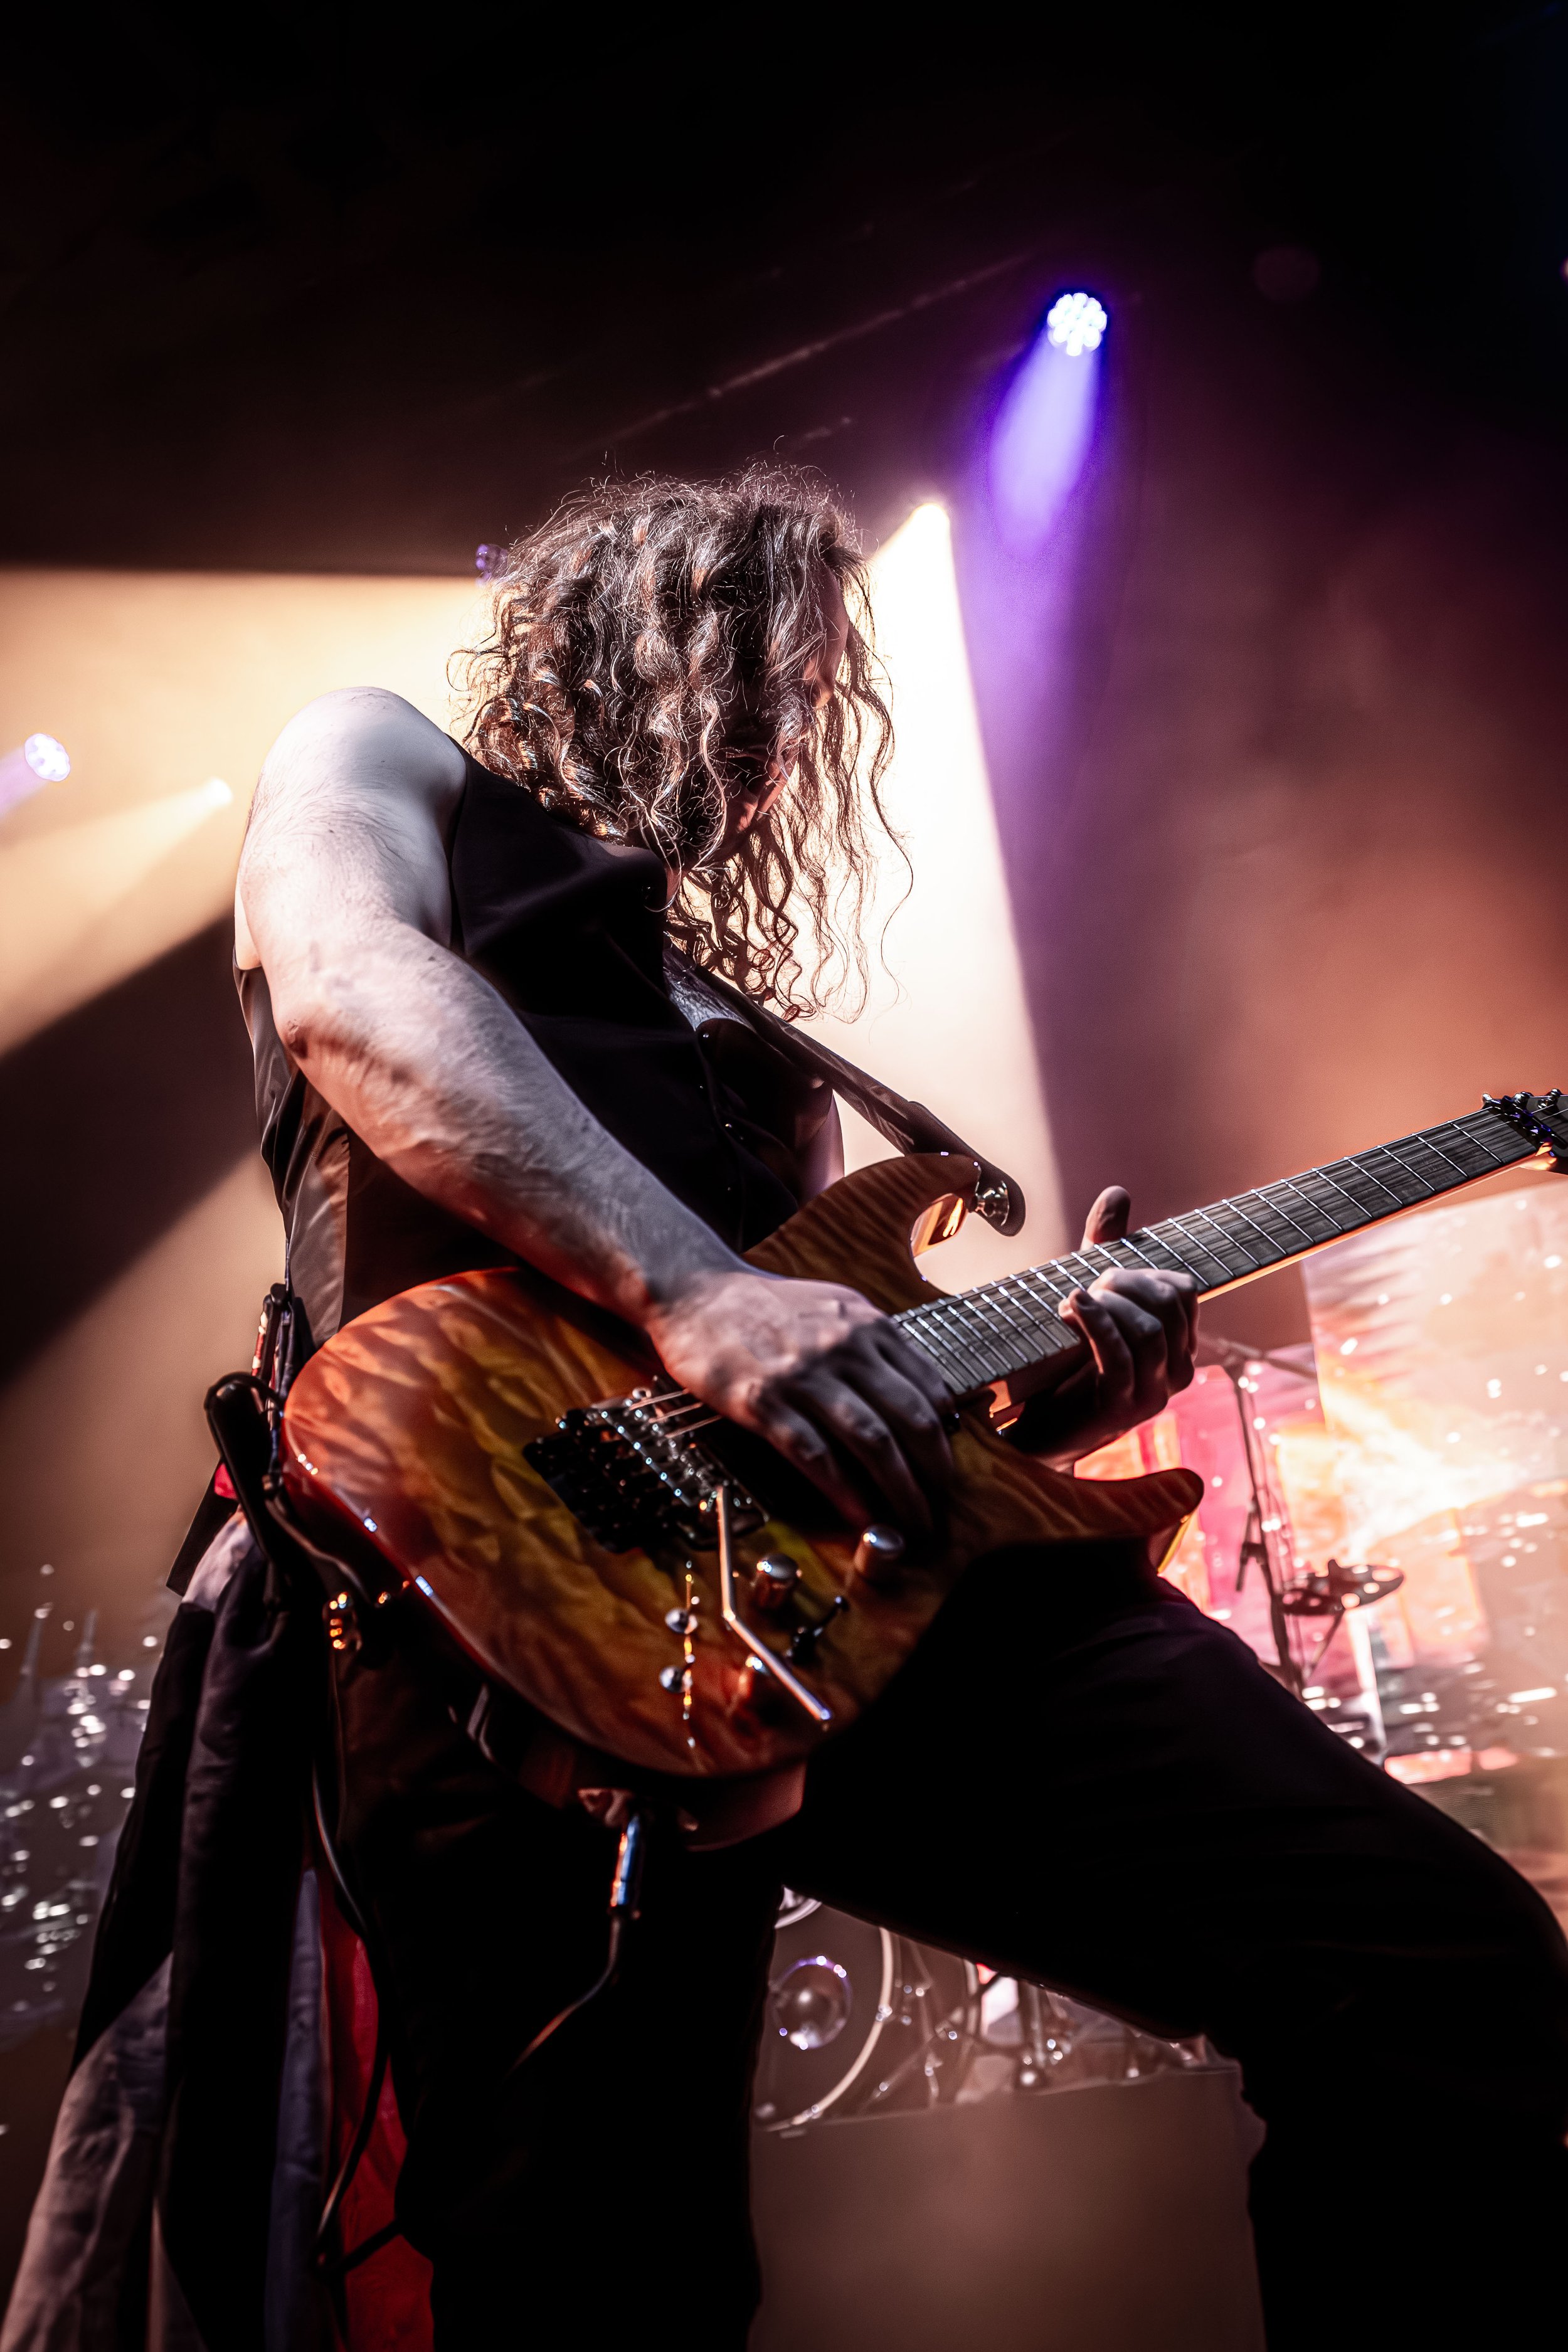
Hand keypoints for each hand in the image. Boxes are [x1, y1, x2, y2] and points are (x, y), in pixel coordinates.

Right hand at [643, 1268, 953, 1534]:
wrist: (696, 1292)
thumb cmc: (766, 1306)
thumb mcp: (835, 1307)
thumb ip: (877, 1345)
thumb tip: (921, 1392)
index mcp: (867, 1326)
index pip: (928, 1388)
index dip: (946, 1437)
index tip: (946, 1467)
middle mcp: (844, 1348)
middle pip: (909, 1419)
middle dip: (934, 1471)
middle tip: (941, 1505)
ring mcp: (803, 1375)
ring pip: (871, 1439)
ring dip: (900, 1488)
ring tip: (912, 1521)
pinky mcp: (762, 1401)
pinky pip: (815, 1454)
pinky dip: (845, 1490)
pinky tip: (860, 1514)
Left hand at [1008, 1186, 1198, 1465]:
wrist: (1039, 1426)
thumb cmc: (1066, 1359)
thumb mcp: (1090, 1297)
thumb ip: (1106, 1248)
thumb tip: (1118, 1193)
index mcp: (1177, 1344)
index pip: (1183, 1291)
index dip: (1142, 1272)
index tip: (1103, 1275)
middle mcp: (1176, 1370)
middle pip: (1167, 1304)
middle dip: (1124, 1283)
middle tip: (1087, 1287)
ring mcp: (1153, 1393)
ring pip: (1149, 1329)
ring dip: (1108, 1304)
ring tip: (1073, 1300)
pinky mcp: (1121, 1408)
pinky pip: (1122, 1356)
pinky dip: (1096, 1323)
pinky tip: (1072, 1307)